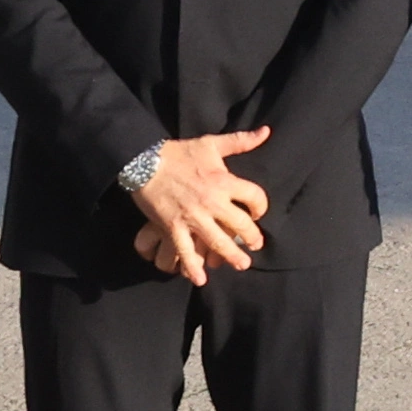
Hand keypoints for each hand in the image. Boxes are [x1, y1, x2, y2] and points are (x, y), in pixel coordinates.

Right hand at [127, 128, 271, 283]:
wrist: (145, 161)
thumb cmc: (180, 152)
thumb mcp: (211, 143)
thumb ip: (241, 141)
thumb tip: (266, 131)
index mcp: (224, 181)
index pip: (254, 197)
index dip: (261, 206)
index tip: (258, 213)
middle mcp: (212, 202)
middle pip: (240, 224)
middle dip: (252, 237)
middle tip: (256, 246)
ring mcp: (193, 217)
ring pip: (218, 242)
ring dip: (231, 256)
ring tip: (242, 265)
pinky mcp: (173, 227)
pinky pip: (185, 251)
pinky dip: (192, 267)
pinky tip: (200, 279)